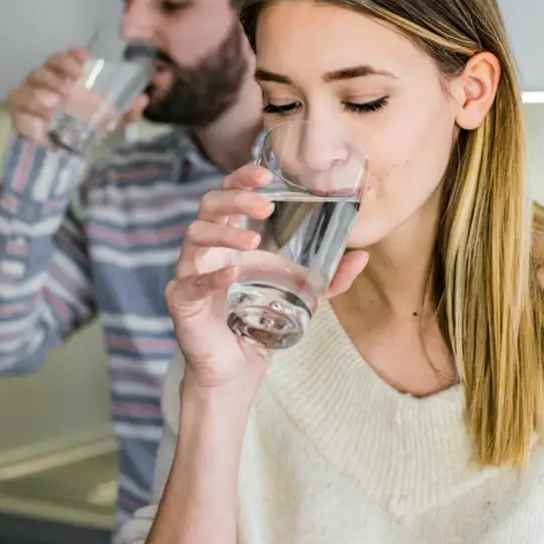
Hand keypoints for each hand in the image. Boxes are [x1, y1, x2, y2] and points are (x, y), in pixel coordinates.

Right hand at [6, 47, 148, 144]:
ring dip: (40, 92)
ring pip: (28, 87)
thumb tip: (143, 100)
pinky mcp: (19, 116)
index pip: (63, 58)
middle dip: (56, 72)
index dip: (71, 55)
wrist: (58, 146)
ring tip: (53, 103)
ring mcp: (28, 97)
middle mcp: (44, 82)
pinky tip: (41, 128)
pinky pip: (19, 115)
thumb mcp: (107, 118)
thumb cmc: (80, 122)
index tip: (83, 58)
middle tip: (69, 86)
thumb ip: (125, 111)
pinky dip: (30, 121)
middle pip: (45, 67)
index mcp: (64, 76)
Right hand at [166, 164, 367, 395]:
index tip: (265, 173)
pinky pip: (191, 282)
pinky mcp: (181, 301)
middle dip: (235, 199)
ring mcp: (190, 272)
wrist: (236, 369)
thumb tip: (362, 256)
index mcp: (229, 238)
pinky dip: (211, 276)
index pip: (228, 195)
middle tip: (266, 205)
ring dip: (224, 234)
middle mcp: (207, 249)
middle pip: (209, 206)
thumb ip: (329, 278)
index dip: (241, 179)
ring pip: (195, 236)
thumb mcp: (301, 296)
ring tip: (253, 242)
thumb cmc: (260, 322)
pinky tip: (232, 274)